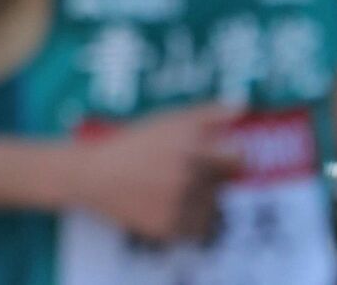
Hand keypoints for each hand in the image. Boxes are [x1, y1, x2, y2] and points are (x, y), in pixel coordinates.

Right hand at [67, 104, 243, 240]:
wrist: (93, 174)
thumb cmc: (133, 142)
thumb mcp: (169, 119)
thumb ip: (209, 113)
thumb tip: (243, 105)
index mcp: (192, 143)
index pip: (237, 159)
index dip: (228, 161)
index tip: (217, 162)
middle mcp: (188, 172)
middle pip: (223, 186)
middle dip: (209, 182)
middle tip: (182, 176)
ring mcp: (179, 201)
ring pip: (212, 210)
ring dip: (199, 203)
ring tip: (169, 192)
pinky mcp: (169, 227)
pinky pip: (196, 231)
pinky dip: (186, 223)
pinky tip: (164, 207)